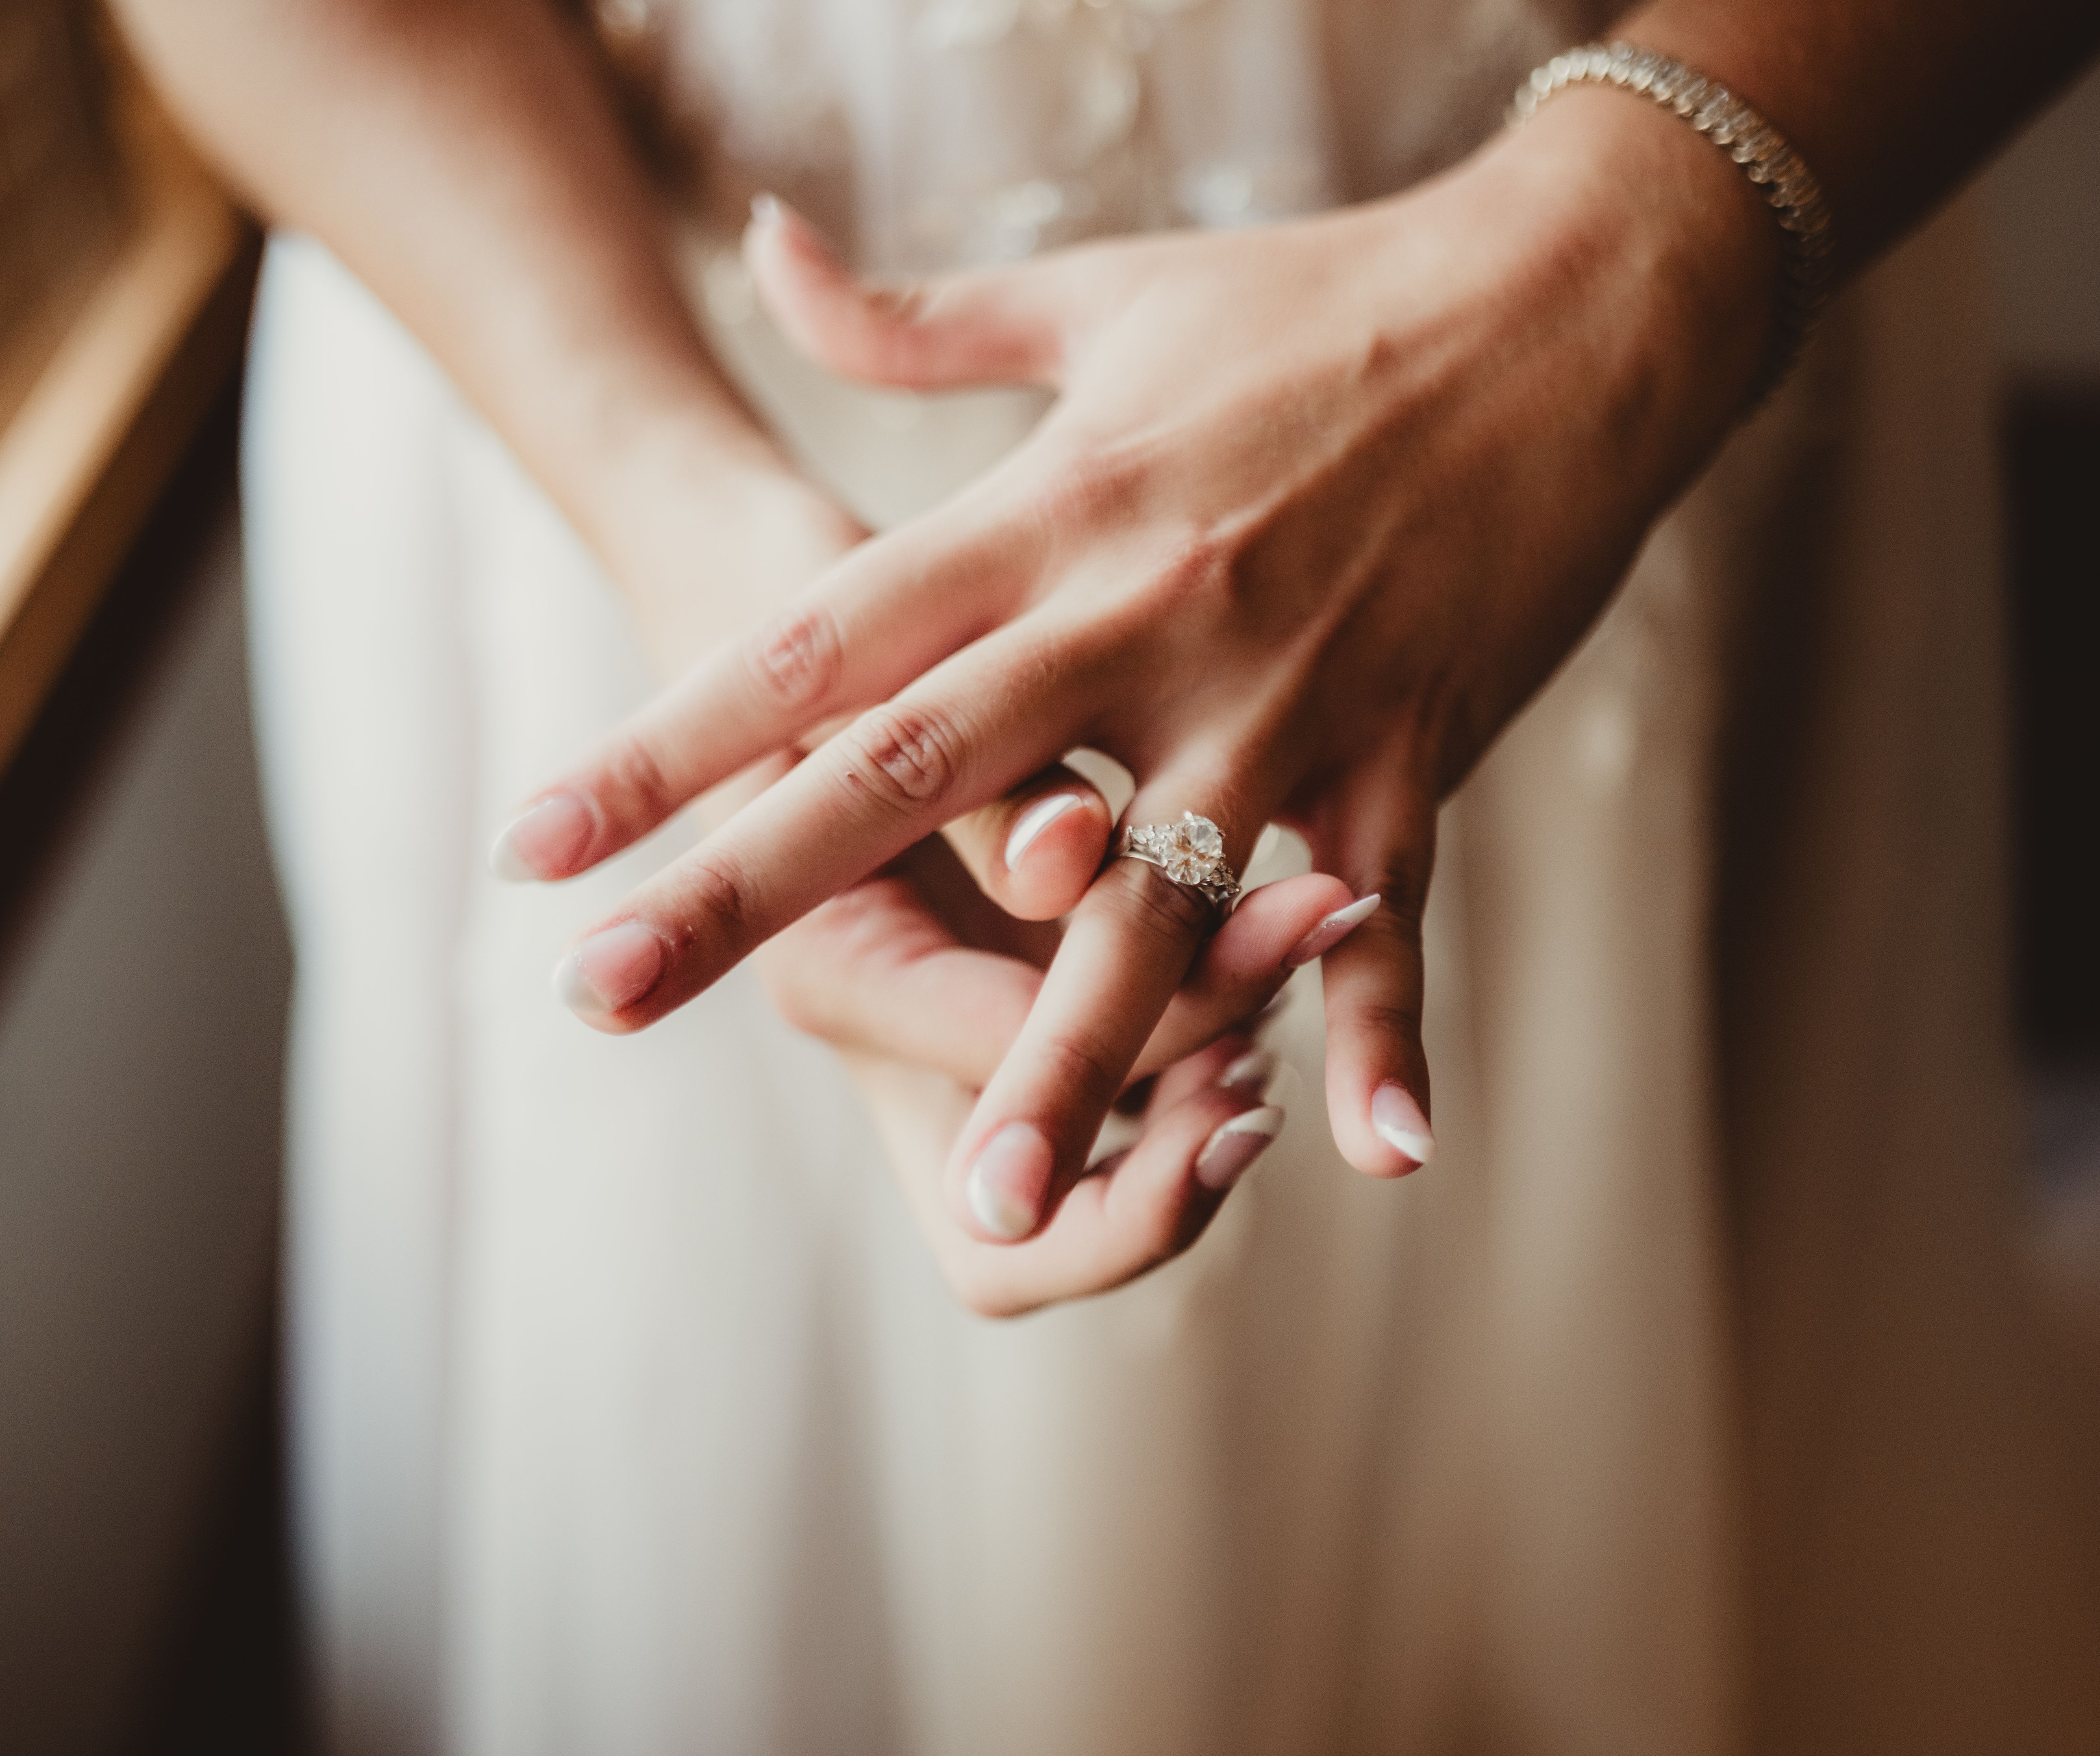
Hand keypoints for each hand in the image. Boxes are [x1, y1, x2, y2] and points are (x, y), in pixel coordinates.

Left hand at [524, 89, 1773, 1246]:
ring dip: (1069, 1058)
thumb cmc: (1316, 300)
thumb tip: (759, 246)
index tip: (535, 837)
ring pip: (1150, 910)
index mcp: (1051, 518)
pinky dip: (1381, 1031)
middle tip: (604, 1002)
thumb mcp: (1099, 299)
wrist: (1564, 305)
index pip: (819, 644)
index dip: (666, 739)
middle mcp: (1144, 621)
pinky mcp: (1408, 755)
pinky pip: (1385, 921)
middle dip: (750, 894)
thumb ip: (912, 321)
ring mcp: (1282, 705)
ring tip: (990, 1201)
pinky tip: (1373, 1159)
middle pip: (915, 777)